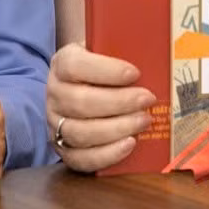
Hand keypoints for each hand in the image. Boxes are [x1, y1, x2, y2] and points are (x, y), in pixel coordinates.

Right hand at [48, 42, 154, 172]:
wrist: (86, 86)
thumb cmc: (104, 68)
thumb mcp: (107, 49)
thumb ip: (122, 49)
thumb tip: (153, 55)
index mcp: (62, 64)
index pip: (75, 66)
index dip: (105, 71)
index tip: (134, 73)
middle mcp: (54, 93)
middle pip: (81, 102)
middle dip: (120, 103)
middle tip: (147, 100)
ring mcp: (56, 123)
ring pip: (81, 132)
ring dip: (117, 128)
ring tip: (144, 121)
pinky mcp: (63, 148)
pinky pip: (81, 158)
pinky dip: (107, 154)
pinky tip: (130, 144)